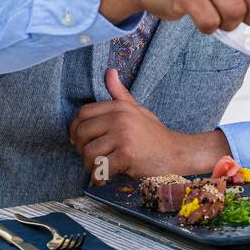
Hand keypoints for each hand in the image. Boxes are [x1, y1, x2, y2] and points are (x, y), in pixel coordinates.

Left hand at [69, 69, 231, 182]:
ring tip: (99, 168)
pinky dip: (99, 178)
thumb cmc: (154, 134)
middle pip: (82, 133)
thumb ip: (120, 94)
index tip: (78, 140)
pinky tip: (104, 179)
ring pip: (88, 153)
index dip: (74, 128)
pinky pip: (100, 168)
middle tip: (90, 157)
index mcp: (120, 107)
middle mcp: (120, 119)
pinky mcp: (126, 155)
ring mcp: (123, 136)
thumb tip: (109, 71)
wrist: (176, 153)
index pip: (83, 113)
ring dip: (90, 165)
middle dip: (80, 149)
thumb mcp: (138, 110)